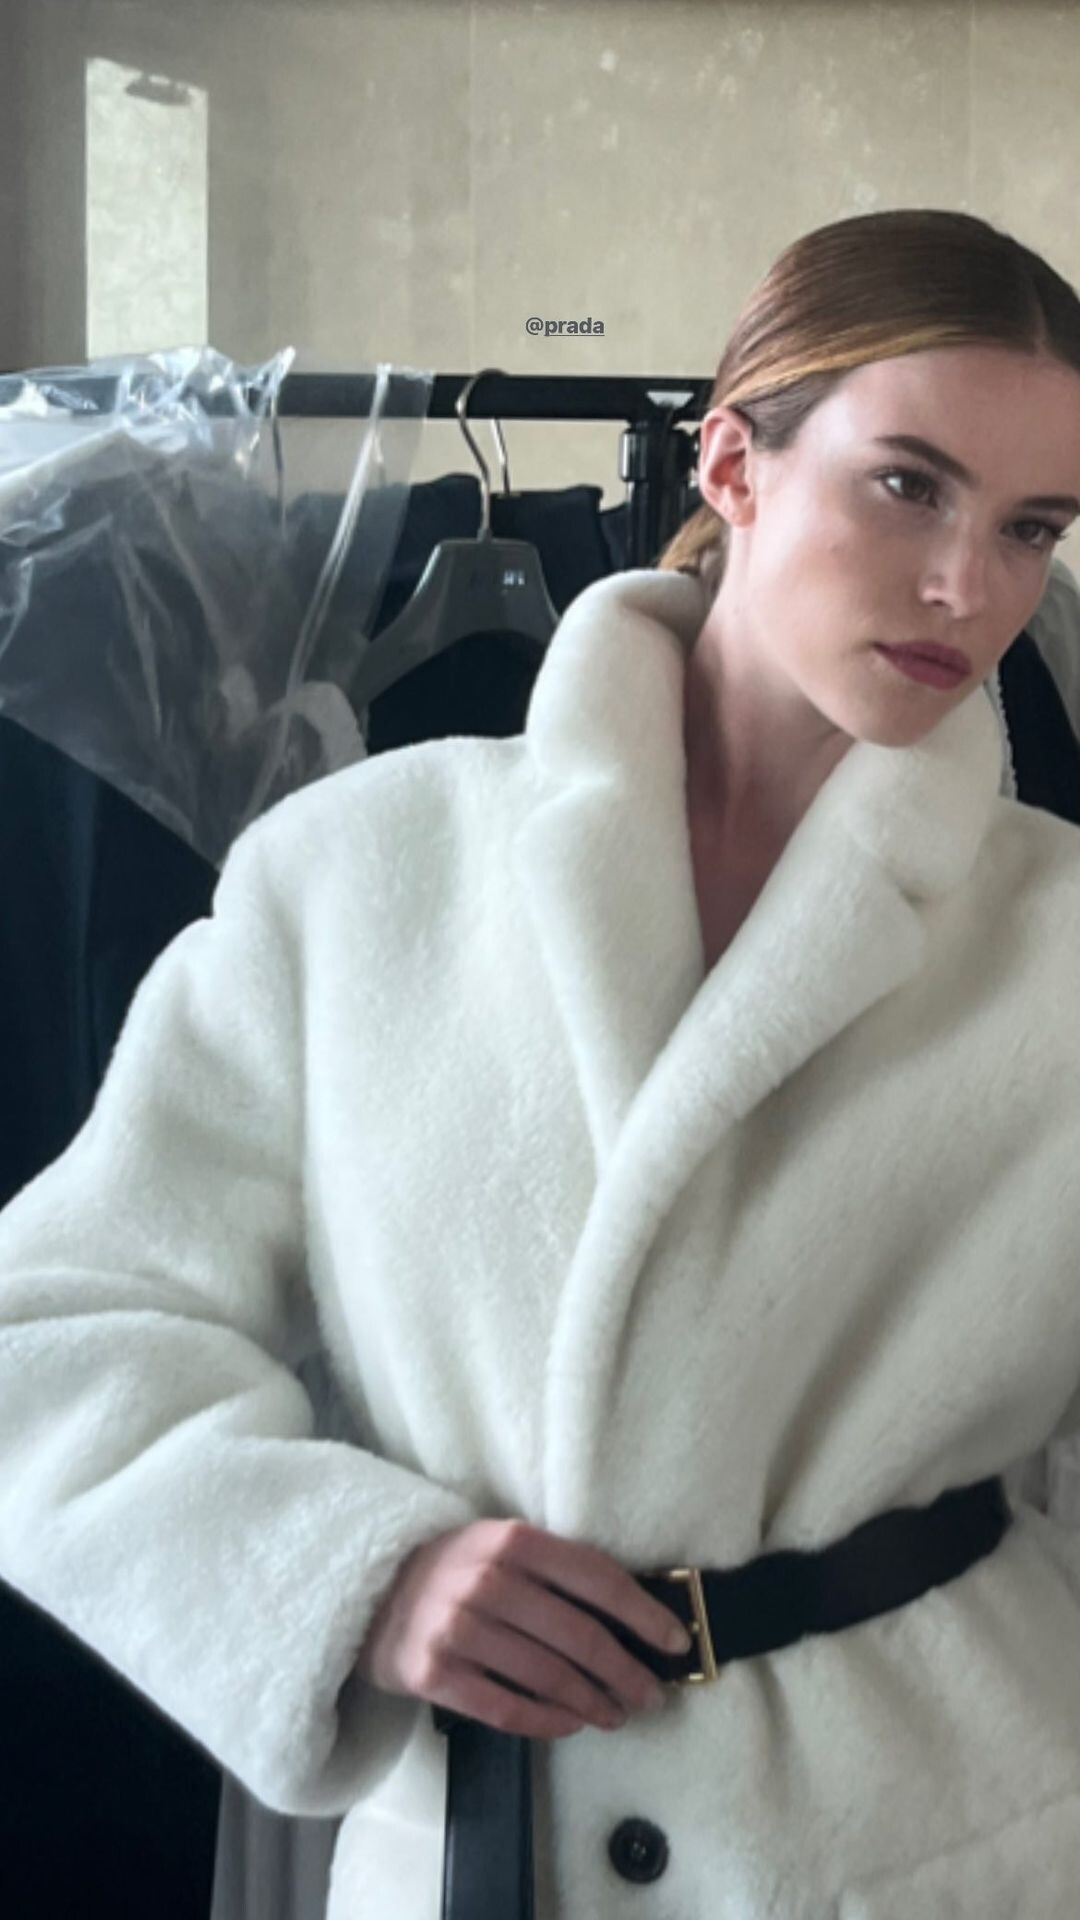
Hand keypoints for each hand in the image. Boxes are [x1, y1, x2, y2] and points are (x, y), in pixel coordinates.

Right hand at [354, 1518, 692, 1738]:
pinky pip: (508, 1708)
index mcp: (513, 1540)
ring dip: (594, 1702)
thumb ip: (556, 1570)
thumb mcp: (502, 1547)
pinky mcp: (434, 1674)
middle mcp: (487, 1581)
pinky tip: (572, 1723)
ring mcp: (457, 1629)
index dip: (643, 1614)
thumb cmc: (457, 1569)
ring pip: (549, 1677)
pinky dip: (549, 1721)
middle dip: (627, 1672)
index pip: (596, 1578)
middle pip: (579, 1637)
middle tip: (651, 1695)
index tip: (677, 1641)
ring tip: (616, 1714)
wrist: (373, 1592)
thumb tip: (634, 1614)